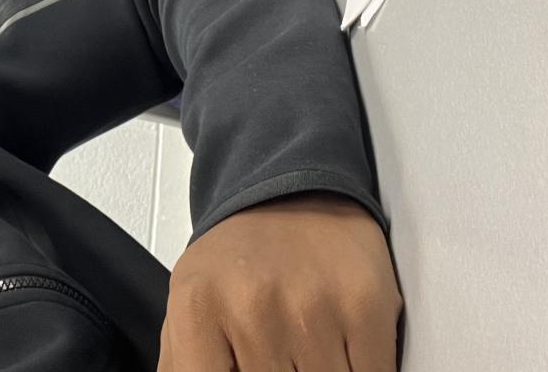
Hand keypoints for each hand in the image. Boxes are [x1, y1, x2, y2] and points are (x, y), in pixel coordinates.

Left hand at [158, 193, 400, 371]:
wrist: (292, 192)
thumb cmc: (239, 260)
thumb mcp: (188, 304)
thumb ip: (182, 365)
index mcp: (198, 308)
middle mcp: (252, 307)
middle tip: (281, 358)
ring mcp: (311, 308)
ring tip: (307, 353)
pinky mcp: (365, 307)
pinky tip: (341, 353)